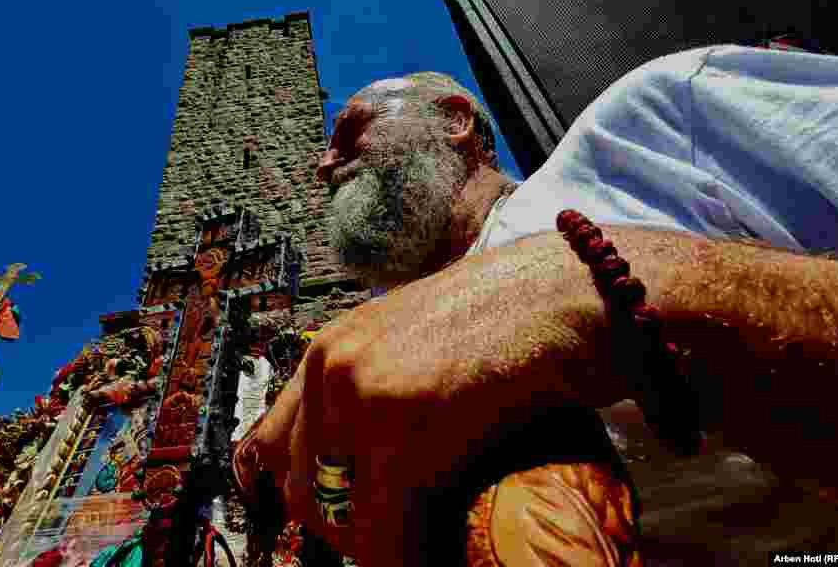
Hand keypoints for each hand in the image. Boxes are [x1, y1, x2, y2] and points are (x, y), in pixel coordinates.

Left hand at [248, 233, 632, 565]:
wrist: (565, 296)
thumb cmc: (508, 319)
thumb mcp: (416, 343)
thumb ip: (375, 384)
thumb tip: (362, 456)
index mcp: (330, 349)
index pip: (272, 443)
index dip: (309, 491)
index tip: (344, 517)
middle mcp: (332, 368)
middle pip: (300, 486)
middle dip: (341, 526)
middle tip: (388, 537)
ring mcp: (362, 398)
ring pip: (337, 518)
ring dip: (373, 548)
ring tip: (411, 547)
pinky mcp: (404, 434)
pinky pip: (383, 534)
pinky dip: (405, 560)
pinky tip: (431, 560)